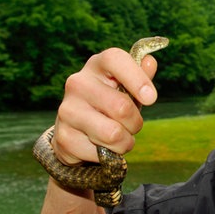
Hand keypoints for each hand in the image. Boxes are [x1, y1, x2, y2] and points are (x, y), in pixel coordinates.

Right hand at [51, 47, 158, 165]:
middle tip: (131, 124)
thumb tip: (149, 62)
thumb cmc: (111, 103)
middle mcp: (78, 83)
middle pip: (121, 107)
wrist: (78, 130)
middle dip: (135, 123)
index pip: (115, 59)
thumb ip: (141, 75)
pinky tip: (99, 145)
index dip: (137, 78)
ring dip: (124, 142)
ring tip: (118, 136)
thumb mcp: (128, 88)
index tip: (151, 99)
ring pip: (112, 134)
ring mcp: (67, 109)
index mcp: (97, 65)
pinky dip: (107, 155)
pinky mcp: (63, 136)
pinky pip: (99, 153)